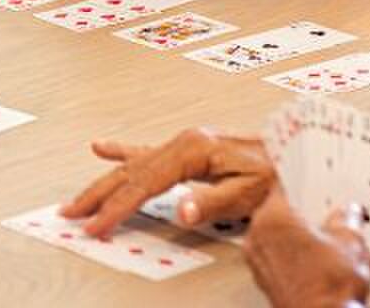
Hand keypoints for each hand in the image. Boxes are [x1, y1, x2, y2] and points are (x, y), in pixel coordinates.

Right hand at [60, 127, 272, 236]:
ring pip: (133, 164)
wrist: (298, 154)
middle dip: (97, 195)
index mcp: (194, 149)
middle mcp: (185, 142)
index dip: (117, 207)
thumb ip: (212, 201)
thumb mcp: (250, 191)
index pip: (144, 184)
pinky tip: (103, 147)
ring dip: (103, 181)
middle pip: (129, 172)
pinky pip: (147, 152)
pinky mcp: (189, 150)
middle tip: (71, 214)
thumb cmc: (278, 172)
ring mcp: (185, 144)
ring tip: (77, 198)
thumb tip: (179, 211)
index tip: (97, 225)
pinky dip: (122, 151)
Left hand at [246, 190, 369, 307]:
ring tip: (328, 236)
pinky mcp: (265, 282)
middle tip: (326, 208)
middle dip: (304, 210)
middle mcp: (257, 237)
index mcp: (272, 217)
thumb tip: (348, 214)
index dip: (302, 180)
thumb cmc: (330, 286)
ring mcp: (258, 262)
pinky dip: (295, 254)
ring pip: (278, 236)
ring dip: (298, 233)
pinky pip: (278, 257)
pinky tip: (318, 258)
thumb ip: (347, 219)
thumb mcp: (350, 240)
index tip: (311, 177)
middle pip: (280, 212)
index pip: (283, 185)